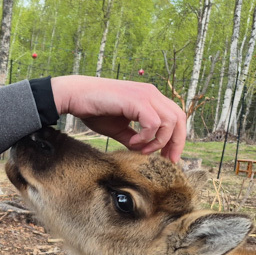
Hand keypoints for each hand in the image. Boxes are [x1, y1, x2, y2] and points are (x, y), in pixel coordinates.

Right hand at [50, 76, 185, 161]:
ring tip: (142, 151)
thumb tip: (143, 153)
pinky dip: (146, 137)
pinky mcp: (136, 100)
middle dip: (176, 143)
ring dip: (158, 141)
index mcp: (150, 98)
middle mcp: (152, 93)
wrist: (76, 96)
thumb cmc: (94, 109)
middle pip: (179, 119)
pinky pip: (153, 123)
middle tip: (167, 160)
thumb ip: (133, 139)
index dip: (176, 139)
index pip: (175, 118)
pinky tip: (132, 142)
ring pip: (170, 121)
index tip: (168, 158)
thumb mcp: (119, 128)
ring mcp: (145, 95)